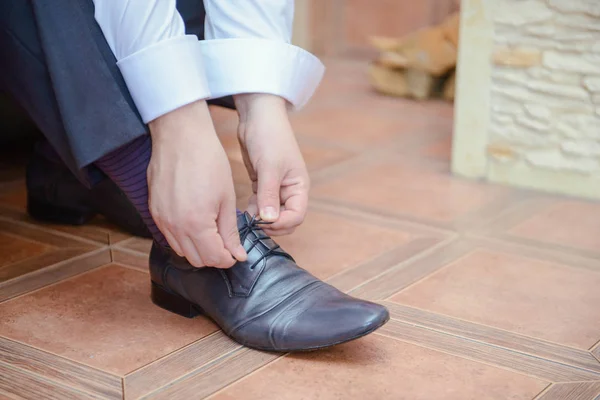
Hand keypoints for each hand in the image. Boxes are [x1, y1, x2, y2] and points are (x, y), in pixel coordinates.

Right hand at [147, 100, 245, 267]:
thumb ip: (230, 230)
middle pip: (196, 259)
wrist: (181, 136)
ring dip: (198, 249)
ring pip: (181, 250)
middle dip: (214, 257)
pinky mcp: (153, 211)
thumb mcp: (227, 198)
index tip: (237, 253)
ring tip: (213, 234)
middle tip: (228, 245)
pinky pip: (169, 236)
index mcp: (196, 223)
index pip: (213, 258)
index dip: (229, 259)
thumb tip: (237, 254)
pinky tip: (197, 224)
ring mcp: (161, 219)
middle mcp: (174, 226)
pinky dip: (184, 237)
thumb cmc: (208, 161)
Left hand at [235, 94, 308, 235]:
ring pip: (271, 215)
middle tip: (253, 225)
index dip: (282, 223)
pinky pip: (260, 206)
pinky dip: (252, 212)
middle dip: (271, 225)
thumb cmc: (269, 137)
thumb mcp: (269, 167)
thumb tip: (269, 220)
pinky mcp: (262, 185)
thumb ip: (269, 195)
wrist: (257, 116)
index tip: (263, 222)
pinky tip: (242, 212)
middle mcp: (290, 190)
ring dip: (260, 220)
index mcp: (298, 186)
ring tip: (245, 220)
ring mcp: (276, 189)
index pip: (297, 215)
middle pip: (286, 220)